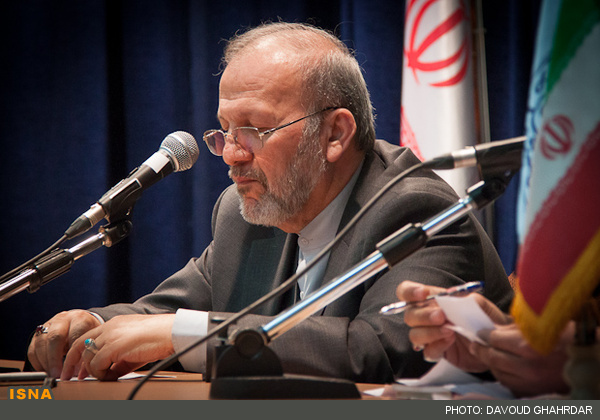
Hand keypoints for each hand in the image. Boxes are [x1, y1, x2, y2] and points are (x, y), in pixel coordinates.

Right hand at [27, 309, 100, 378]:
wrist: (81, 321)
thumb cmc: (88, 333)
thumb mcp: (93, 340)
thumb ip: (88, 354)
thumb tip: (81, 374)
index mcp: (80, 319)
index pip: (74, 336)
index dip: (72, 355)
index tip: (72, 370)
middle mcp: (63, 319)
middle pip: (54, 337)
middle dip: (54, 359)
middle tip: (57, 374)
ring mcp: (48, 325)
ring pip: (40, 343)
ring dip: (45, 362)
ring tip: (52, 375)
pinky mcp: (37, 334)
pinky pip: (33, 349)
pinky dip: (38, 362)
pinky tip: (46, 370)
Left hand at [61, 314, 175, 380]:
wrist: (171, 332)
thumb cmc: (159, 338)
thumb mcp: (134, 347)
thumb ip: (119, 357)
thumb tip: (110, 373)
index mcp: (114, 324)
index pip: (86, 338)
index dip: (79, 355)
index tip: (78, 369)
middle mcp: (109, 327)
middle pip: (79, 345)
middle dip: (72, 363)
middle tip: (73, 377)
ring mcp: (110, 335)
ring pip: (87, 356)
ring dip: (92, 371)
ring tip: (105, 377)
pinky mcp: (114, 346)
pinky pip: (96, 364)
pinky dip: (100, 374)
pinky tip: (111, 376)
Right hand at [396, 280, 509, 371]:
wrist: (496, 344)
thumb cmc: (486, 320)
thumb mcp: (483, 306)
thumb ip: (472, 299)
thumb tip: (460, 298)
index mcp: (432, 299)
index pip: (407, 292)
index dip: (409, 292)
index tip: (423, 294)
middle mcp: (425, 316)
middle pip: (409, 315)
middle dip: (424, 315)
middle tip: (441, 316)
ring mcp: (429, 335)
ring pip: (414, 334)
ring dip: (430, 332)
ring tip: (449, 330)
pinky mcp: (436, 352)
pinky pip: (427, 351)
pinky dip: (437, 346)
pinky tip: (450, 341)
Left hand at [469, 322, 571, 396]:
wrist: (588, 358)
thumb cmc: (566, 338)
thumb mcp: (540, 326)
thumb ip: (514, 329)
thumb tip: (494, 331)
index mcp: (528, 346)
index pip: (495, 340)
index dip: (485, 335)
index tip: (480, 333)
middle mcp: (528, 367)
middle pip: (493, 357)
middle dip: (481, 349)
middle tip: (476, 344)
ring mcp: (531, 382)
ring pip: (499, 373)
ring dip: (491, 364)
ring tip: (487, 355)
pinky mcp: (534, 392)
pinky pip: (510, 384)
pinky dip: (504, 375)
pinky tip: (503, 368)